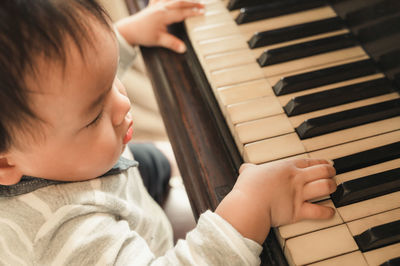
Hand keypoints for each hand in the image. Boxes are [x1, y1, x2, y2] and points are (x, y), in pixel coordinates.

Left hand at [116, 0, 203, 52]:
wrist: (128, 30)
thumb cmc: (142, 34)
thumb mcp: (158, 40)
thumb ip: (172, 43)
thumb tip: (183, 48)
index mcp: (164, 15)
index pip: (182, 13)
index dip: (193, 12)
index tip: (202, 13)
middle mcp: (161, 8)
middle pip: (180, 2)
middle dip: (193, 3)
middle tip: (203, 5)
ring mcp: (157, 5)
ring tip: (192, 0)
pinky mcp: (153, 6)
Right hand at [215, 158, 335, 243]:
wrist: (250, 204)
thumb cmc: (249, 188)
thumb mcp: (248, 172)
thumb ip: (250, 169)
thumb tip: (246, 168)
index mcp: (286, 168)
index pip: (309, 162)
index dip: (320, 162)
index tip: (326, 163)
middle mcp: (296, 179)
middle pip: (322, 171)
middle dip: (330, 172)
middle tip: (332, 174)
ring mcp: (299, 194)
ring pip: (325, 187)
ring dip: (332, 187)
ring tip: (332, 188)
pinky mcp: (299, 211)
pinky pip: (319, 211)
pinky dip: (327, 212)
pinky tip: (330, 211)